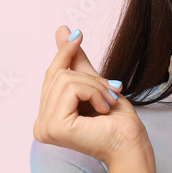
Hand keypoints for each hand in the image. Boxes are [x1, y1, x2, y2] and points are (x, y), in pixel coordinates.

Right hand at [32, 25, 150, 167]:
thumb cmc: (117, 120)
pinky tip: (103, 109)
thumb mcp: (94, 83)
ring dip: (95, 86)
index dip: (65, 53)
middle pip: (58, 75)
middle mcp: (40, 125)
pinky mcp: (54, 127)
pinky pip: (71, 89)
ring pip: (65, 80)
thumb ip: (75, 61)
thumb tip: (62, 30)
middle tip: (111, 92)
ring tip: (108, 102)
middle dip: (90, 79)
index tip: (77, 33)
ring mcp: (44, 128)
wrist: (131, 142)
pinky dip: (93, 92)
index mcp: (47, 117)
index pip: (52, 76)